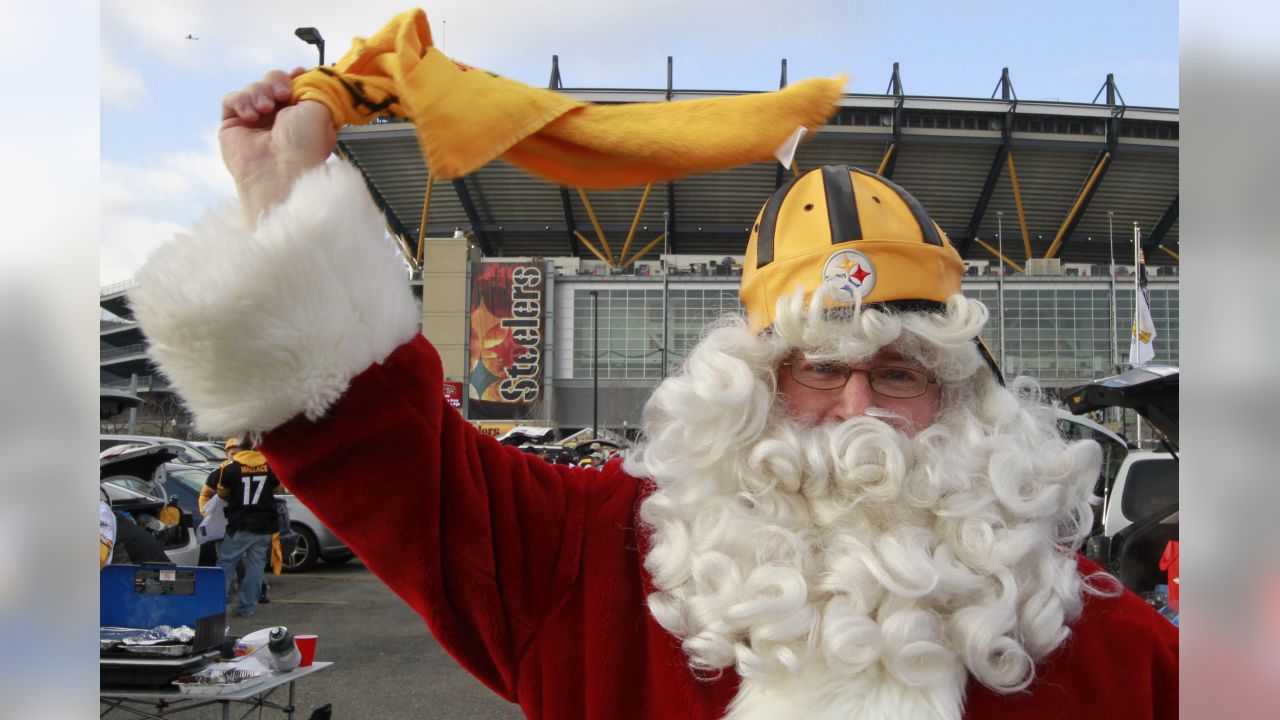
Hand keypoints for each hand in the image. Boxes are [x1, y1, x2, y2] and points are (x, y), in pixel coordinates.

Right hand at [220, 68, 336, 226]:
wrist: (281, 170)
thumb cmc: (305, 145)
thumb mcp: (322, 108)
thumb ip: (316, 86)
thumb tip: (306, 73)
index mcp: (303, 114)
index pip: (295, 84)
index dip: (295, 76)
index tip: (299, 74)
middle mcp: (279, 117)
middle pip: (272, 81)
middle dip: (277, 80)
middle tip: (283, 94)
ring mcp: (256, 121)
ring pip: (253, 87)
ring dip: (259, 92)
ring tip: (266, 108)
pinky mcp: (233, 125)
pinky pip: (232, 99)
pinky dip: (241, 101)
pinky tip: (251, 115)